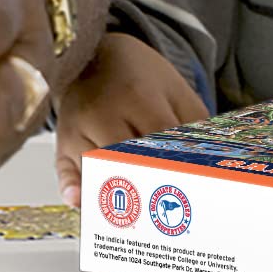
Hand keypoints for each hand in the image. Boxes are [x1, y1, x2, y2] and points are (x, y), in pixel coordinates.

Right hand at [52, 33, 209, 205]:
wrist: (94, 53)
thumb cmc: (139, 76)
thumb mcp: (175, 90)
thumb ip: (194, 125)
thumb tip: (210, 165)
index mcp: (136, 96)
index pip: (159, 142)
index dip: (178, 169)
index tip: (196, 192)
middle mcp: (101, 112)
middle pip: (126, 159)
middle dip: (151, 187)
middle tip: (174, 211)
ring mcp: (77, 128)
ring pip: (97, 169)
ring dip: (118, 195)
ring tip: (144, 218)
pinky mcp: (62, 141)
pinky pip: (64, 170)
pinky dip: (72, 188)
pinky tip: (81, 203)